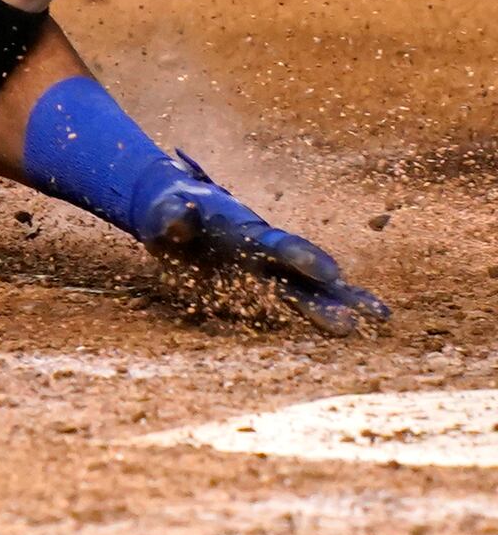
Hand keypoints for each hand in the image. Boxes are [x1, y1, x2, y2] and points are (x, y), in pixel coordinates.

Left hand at [131, 155, 389, 334]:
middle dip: (329, 296)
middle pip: (301, 276)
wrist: (169, 215)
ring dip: (335, 307)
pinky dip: (321, 313)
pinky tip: (357, 325)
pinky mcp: (258, 291)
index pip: (277, 245)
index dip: (301, 257)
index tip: (329, 272)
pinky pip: (291, 305)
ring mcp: (265, 273)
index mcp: (245, 231)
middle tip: (360, 319)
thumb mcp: (162, 210)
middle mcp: (265, 253)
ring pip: (307, 291)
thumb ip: (172, 216)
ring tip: (372, 323)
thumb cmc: (166, 209)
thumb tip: (179, 217)